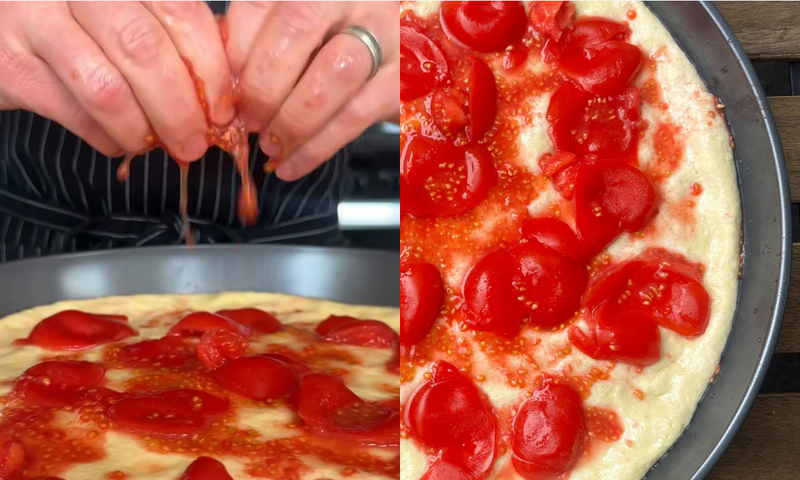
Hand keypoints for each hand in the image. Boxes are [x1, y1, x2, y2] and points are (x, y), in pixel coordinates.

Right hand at [0, 1, 232, 161]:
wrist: (2, 22)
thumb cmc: (81, 21)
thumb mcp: (130, 9)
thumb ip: (173, 33)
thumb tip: (225, 88)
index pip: (180, 11)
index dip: (211, 68)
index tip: (224, 108)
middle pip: (144, 50)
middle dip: (180, 109)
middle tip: (195, 141)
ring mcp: (33, 18)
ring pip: (107, 89)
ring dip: (143, 130)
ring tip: (157, 144)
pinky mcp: (10, 63)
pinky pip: (74, 113)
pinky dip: (107, 138)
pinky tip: (118, 140)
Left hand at [225, 1, 399, 180]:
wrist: (413, 43)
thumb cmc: (343, 37)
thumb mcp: (302, 27)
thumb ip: (260, 37)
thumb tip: (226, 78)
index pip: (262, 1)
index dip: (235, 48)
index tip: (224, 89)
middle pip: (298, 25)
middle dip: (263, 83)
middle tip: (248, 119)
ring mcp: (386, 33)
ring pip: (334, 73)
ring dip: (293, 119)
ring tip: (271, 144)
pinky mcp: (403, 80)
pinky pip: (356, 115)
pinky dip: (318, 147)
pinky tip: (293, 164)